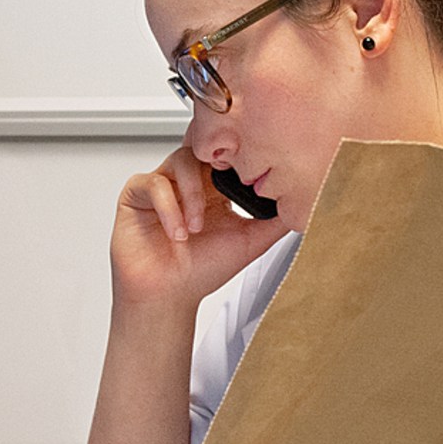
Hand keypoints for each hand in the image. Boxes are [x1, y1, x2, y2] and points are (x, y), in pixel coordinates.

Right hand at [110, 139, 287, 309]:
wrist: (169, 297)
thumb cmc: (201, 271)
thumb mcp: (251, 241)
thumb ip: (277, 220)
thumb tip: (306, 202)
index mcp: (214, 188)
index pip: (226, 154)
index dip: (240, 154)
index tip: (255, 164)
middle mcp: (188, 181)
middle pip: (203, 146)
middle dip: (218, 161)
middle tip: (229, 180)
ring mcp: (162, 184)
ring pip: (181, 161)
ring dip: (194, 196)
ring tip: (197, 228)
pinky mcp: (136, 194)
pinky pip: (153, 183)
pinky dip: (170, 208)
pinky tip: (179, 233)